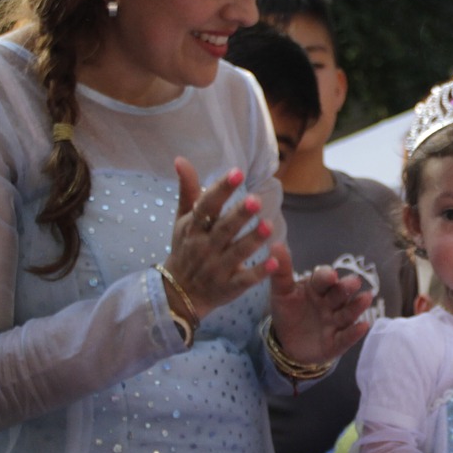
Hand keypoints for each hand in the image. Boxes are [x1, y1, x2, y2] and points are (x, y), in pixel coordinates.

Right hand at [162, 160, 276, 317]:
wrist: (178, 293)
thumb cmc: (185, 248)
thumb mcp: (183, 220)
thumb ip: (188, 191)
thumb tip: (180, 159)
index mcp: (193, 228)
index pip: (207, 206)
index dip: (221, 190)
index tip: (237, 172)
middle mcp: (204, 247)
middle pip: (223, 229)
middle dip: (239, 215)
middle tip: (256, 200)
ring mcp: (217, 268)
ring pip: (236, 253)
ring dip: (252, 240)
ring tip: (269, 225)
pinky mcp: (229, 287)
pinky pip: (245, 280)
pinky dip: (259, 272)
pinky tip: (275, 262)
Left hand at [267, 255, 373, 367]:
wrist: (288, 343)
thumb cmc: (288, 313)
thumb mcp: (281, 293)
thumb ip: (281, 272)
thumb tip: (276, 244)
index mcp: (317, 288)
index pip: (323, 279)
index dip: (327, 277)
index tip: (330, 276)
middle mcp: (330, 303)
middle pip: (340, 293)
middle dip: (346, 288)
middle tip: (353, 282)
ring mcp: (335, 322)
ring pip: (348, 312)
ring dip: (357, 306)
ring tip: (367, 298)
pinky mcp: (337, 342)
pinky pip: (347, 336)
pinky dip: (355, 332)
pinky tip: (364, 326)